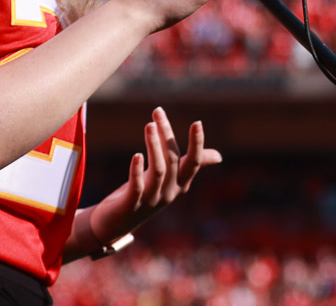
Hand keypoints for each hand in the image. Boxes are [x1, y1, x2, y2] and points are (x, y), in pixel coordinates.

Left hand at [75, 108, 219, 255]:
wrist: (116, 224)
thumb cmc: (145, 196)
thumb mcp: (169, 179)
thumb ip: (190, 166)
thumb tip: (219, 156)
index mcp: (180, 184)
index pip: (193, 162)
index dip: (197, 143)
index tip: (197, 122)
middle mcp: (169, 192)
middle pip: (173, 159)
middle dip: (167, 134)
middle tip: (157, 111)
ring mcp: (152, 200)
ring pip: (158, 170)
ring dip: (154, 145)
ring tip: (149, 125)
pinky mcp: (132, 205)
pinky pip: (137, 187)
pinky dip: (137, 171)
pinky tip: (137, 155)